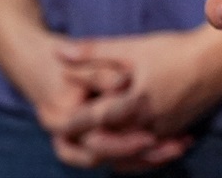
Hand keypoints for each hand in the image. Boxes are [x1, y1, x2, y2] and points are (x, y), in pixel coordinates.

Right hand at [0, 16, 179, 170]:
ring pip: (116, 161)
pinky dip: (145, 153)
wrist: (40, 65)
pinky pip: (121, 156)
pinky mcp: (95, 139)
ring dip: (148, 158)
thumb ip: (102, 73)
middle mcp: (67, 138)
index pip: (94, 142)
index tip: (149, 138)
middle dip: (141, 157)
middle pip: (108, 157)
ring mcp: (80, 141)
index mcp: (60, 120)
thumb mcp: (86, 63)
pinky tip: (176, 143)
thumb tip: (122, 83)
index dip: (122, 143)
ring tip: (181, 146)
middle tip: (174, 147)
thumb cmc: (65, 61)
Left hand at [54, 25, 221, 167]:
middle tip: (68, 136)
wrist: (221, 59)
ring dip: (106, 151)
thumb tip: (58, 54)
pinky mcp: (174, 133)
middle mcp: (147, 123)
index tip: (52, 121)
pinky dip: (130, 154)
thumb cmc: (176, 49)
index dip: (69, 123)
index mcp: (133, 101)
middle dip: (84, 141)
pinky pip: (146, 154)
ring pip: (125, 154)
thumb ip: (93, 52)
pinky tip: (124, 148)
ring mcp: (162, 132)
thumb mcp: (133, 46)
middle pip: (105, 145)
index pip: (91, 120)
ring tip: (92, 143)